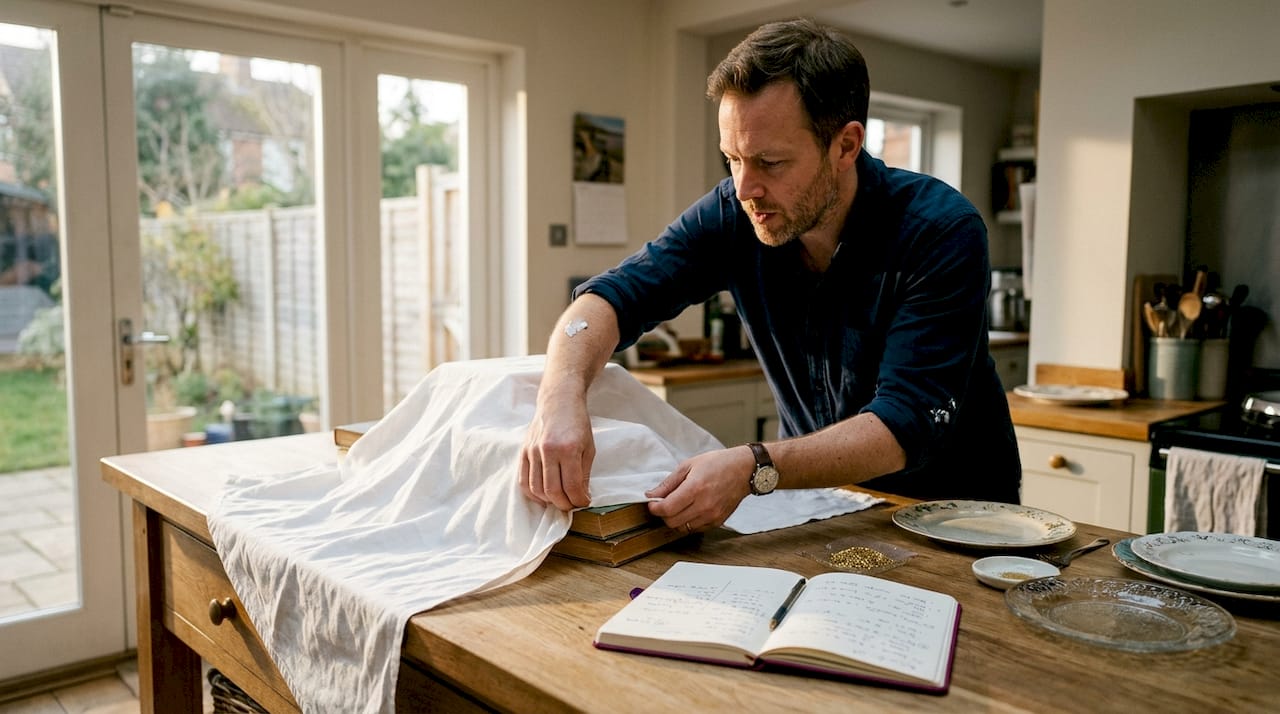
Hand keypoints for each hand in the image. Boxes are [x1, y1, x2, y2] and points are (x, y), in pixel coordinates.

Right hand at [519, 390, 594, 510]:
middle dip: (564, 504)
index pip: (572, 486)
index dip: (579, 500)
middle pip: (552, 491)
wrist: (558, 400)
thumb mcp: (589, 447)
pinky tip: (543, 496)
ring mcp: (533, 451)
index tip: (584, 502)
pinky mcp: (523, 451)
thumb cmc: (577, 423)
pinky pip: (523, 480)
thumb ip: (584, 473)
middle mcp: (548, 451)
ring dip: (549, 501)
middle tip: (572, 505)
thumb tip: (581, 496)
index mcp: (568, 449)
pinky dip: (532, 493)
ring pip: (536, 489)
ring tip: (559, 500)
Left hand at [646, 446, 753, 532]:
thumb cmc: (718, 464)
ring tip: (678, 506)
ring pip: (683, 528)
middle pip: (672, 522)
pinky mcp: (718, 521)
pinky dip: (688, 522)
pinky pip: (695, 529)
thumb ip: (668, 483)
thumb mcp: (688, 465)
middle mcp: (704, 505)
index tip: (652, 504)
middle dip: (663, 514)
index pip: (666, 509)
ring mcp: (712, 515)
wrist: (744, 470)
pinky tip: (690, 510)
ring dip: (675, 520)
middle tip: (663, 504)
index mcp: (695, 488)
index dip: (654, 508)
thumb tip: (652, 495)